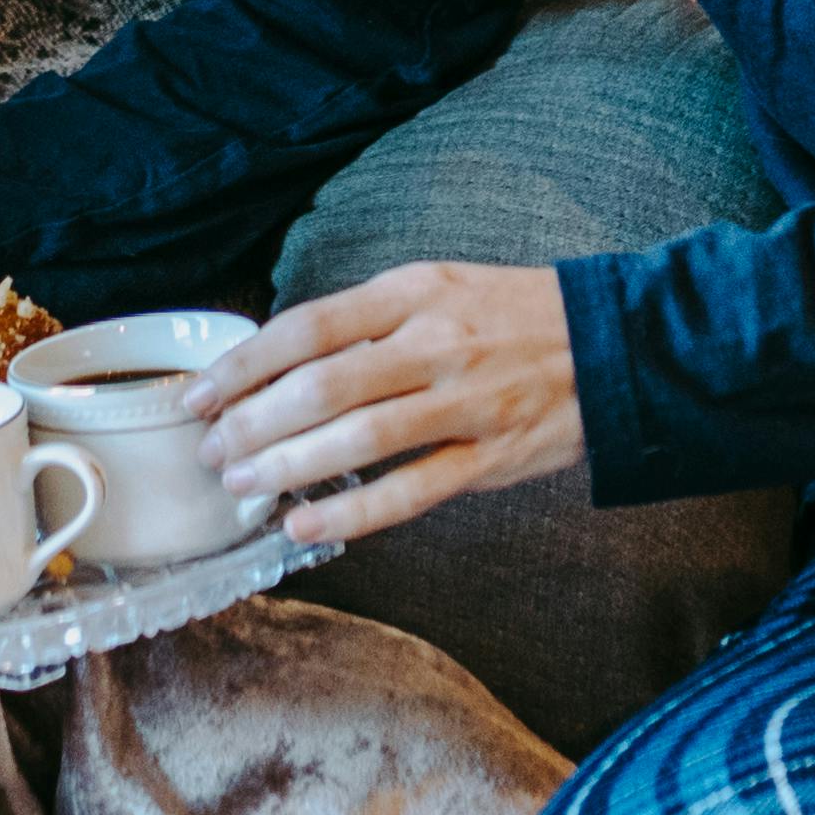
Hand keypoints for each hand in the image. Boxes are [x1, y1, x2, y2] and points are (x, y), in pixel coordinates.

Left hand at [196, 261, 582, 547]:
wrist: (616, 344)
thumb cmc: (511, 316)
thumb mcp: (438, 287)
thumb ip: (366, 321)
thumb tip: (280, 361)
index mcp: (413, 294)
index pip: (307, 328)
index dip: (243, 365)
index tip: (199, 395)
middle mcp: (435, 345)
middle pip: (321, 387)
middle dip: (252, 424)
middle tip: (211, 451)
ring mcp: (465, 404)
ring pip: (358, 440)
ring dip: (287, 468)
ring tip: (242, 486)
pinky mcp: (491, 458)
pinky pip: (410, 492)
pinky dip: (352, 513)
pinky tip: (305, 526)